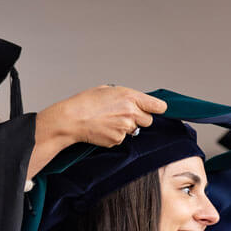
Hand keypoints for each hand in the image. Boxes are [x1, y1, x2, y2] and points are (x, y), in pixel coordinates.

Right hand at [40, 85, 167, 147]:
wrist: (72, 119)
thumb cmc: (86, 102)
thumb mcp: (108, 90)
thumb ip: (126, 96)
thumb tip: (136, 102)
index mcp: (130, 97)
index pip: (158, 106)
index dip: (157, 108)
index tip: (156, 109)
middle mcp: (131, 113)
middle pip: (148, 120)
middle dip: (140, 118)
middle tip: (124, 114)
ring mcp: (125, 128)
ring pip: (134, 130)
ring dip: (126, 126)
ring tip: (109, 120)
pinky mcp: (118, 140)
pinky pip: (122, 138)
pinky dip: (115, 134)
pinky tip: (104, 128)